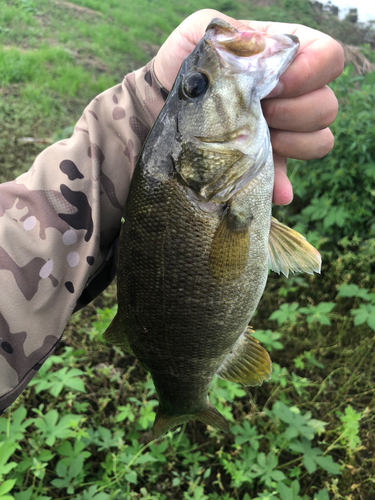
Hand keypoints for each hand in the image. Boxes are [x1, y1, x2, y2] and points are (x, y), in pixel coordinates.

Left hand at [154, 9, 343, 204]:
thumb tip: (263, 54)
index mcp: (285, 58)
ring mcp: (283, 131)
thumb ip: (233, 31)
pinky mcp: (266, 163)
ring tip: (253, 140)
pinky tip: (271, 187)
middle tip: (256, 113)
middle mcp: (293, 95)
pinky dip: (281, 184)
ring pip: (320, 140)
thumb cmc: (185, 69)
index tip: (270, 86)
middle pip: (327, 106)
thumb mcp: (201, 34)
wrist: (161, 108)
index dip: (308, 73)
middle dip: (292, 112)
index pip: (328, 58)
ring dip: (291, 143)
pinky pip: (290, 179)